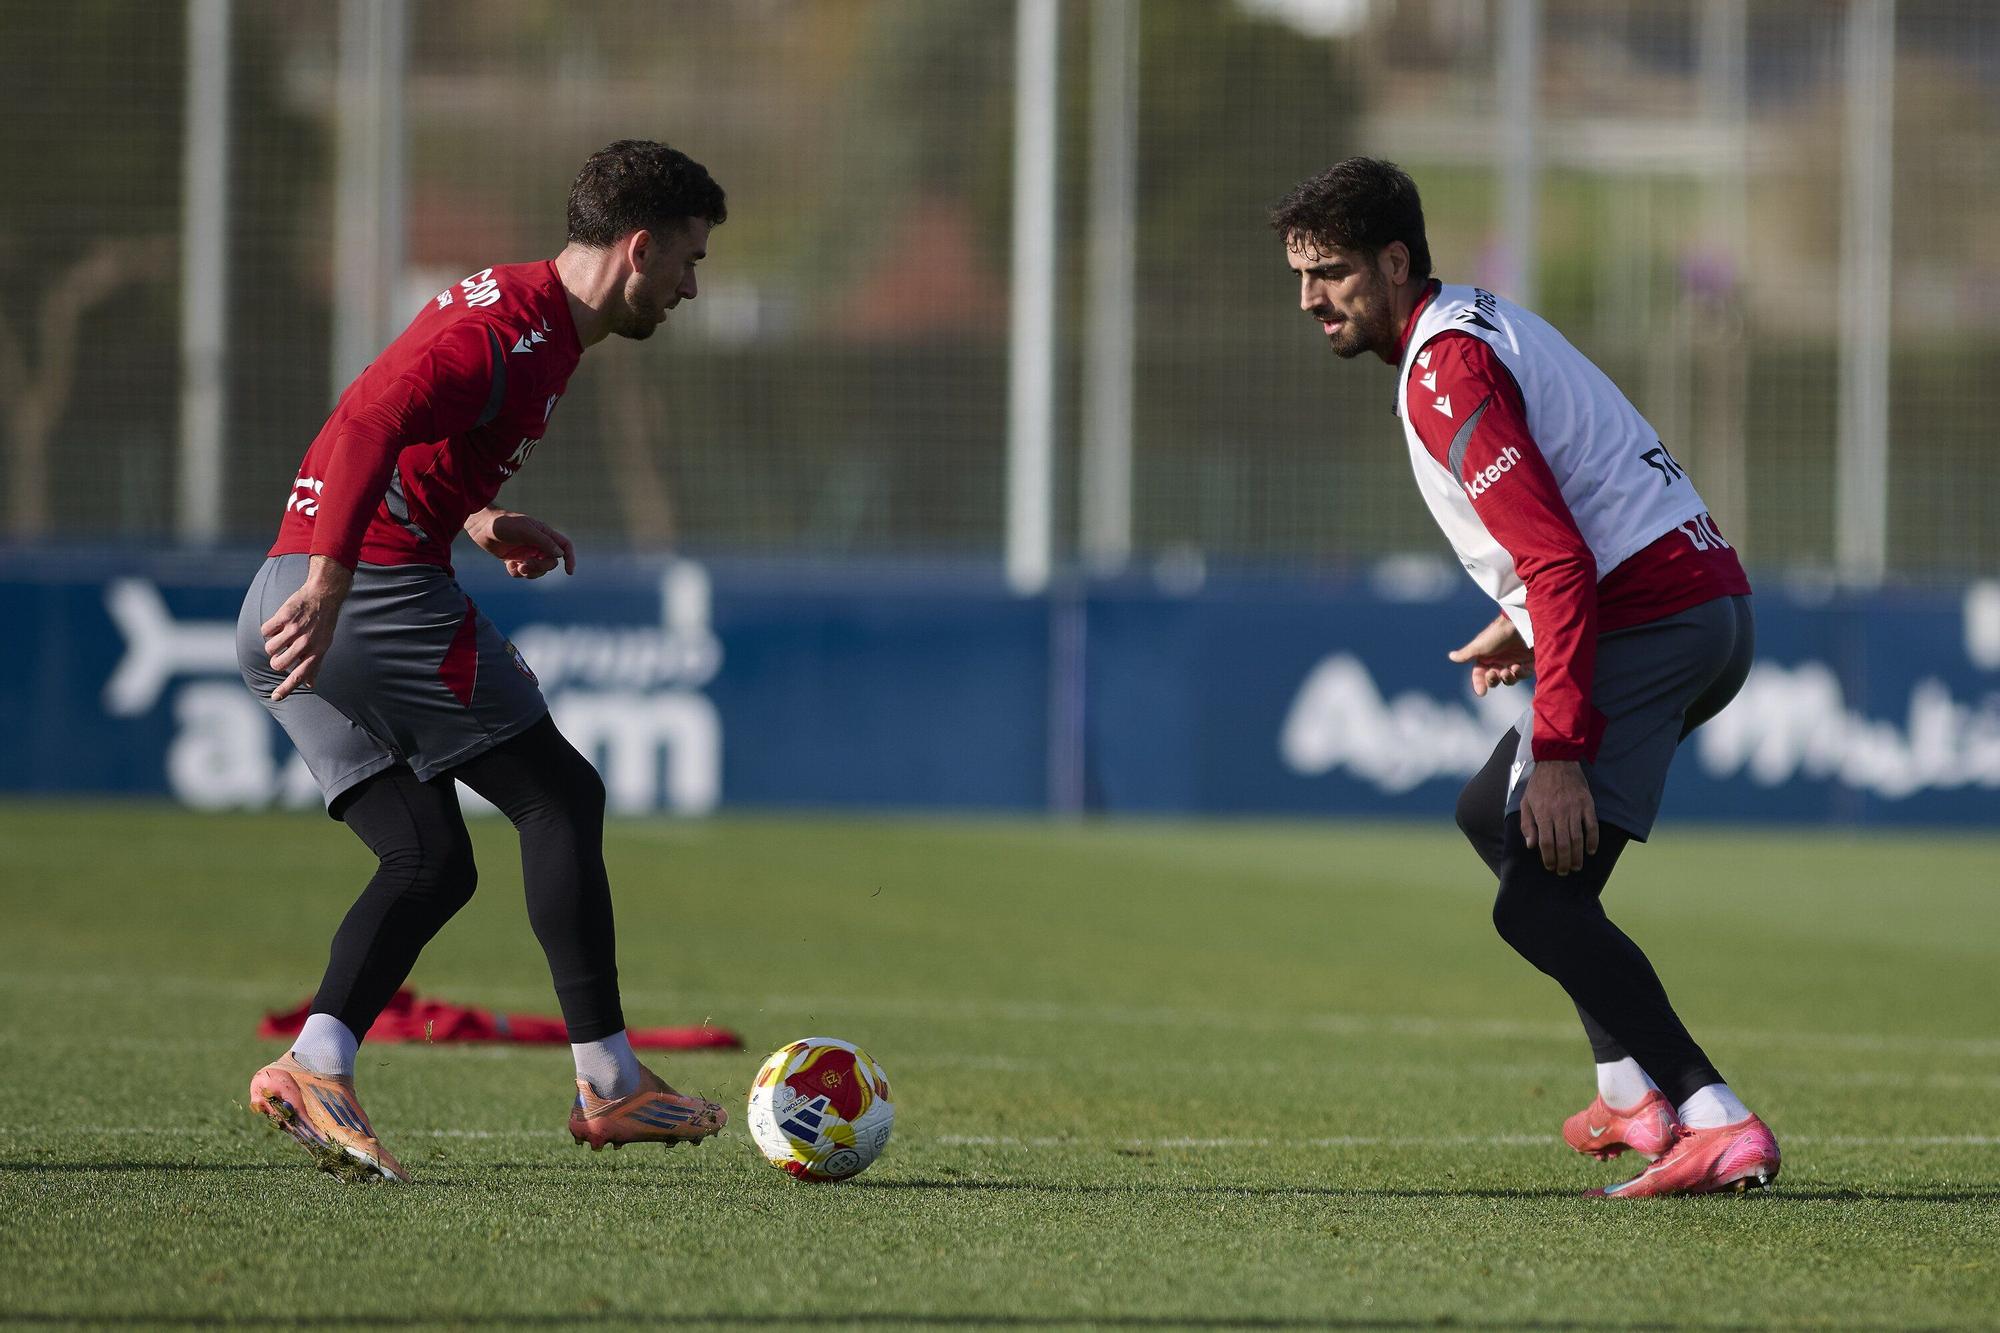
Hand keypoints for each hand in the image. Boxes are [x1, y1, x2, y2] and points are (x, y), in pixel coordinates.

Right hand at [262, 556, 351, 700]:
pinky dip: (268, 629)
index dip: (287, 688)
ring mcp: (294, 629)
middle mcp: (306, 643)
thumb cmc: (323, 622)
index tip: (275, 698)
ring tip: (282, 635)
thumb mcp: (325, 644)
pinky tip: (279, 623)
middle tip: (280, 652)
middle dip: (275, 660)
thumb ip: (315, 664)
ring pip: (269, 648)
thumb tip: (311, 685)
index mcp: (316, 651)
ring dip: (271, 644)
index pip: (300, 675)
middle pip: (278, 664)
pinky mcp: (284, 616)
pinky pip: (265, 631)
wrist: (324, 594)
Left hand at [465, 508, 574, 578]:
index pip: (564, 546)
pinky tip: (508, 564)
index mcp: (544, 534)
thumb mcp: (526, 530)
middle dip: (540, 567)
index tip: (569, 572)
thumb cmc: (504, 524)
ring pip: (537, 571)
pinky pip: (522, 573)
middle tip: (526, 564)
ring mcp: (527, 553)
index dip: (570, 558)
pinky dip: (516, 572)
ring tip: (517, 566)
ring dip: (529, 572)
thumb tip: (560, 554)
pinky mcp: (515, 560)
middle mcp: (538, 544)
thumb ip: (544, 542)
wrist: (481, 526)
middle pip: (550, 563)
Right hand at [1448, 614, 1533, 695]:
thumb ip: (1466, 654)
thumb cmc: (1497, 633)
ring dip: (1507, 679)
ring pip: (1509, 679)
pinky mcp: (1528, 662)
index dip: (1479, 683)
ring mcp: (1514, 661)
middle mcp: (1499, 661)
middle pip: (1494, 679)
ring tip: (1508, 671)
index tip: (1481, 692)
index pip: (1480, 674)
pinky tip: (1517, 667)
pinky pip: (1524, 674)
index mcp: (1486, 657)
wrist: (1519, 623)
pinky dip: (1520, 674)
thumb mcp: (1479, 645)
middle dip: (1493, 680)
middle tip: (1495, 674)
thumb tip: (1451, 656)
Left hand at [1518, 760, 1597, 874]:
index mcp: (1543, 813)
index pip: (1546, 842)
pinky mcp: (1587, 804)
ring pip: (1577, 838)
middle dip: (1564, 862)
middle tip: (1564, 872)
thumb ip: (1527, 824)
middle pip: (1563, 844)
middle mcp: (1559, 813)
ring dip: (1577, 856)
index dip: (1549, 858)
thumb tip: (1531, 846)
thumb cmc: (1539, 784)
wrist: (1557, 761)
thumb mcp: (1526, 802)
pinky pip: (1592, 826)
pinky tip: (1590, 851)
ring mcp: (1575, 809)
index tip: (1550, 867)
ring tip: (1576, 867)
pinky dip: (1593, 840)